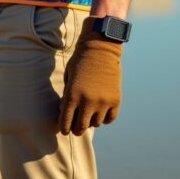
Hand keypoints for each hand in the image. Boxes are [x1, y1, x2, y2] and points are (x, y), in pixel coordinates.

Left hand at [58, 16, 122, 134]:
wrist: (100, 49)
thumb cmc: (80, 61)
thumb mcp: (68, 78)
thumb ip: (67, 96)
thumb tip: (66, 113)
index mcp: (72, 95)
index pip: (65, 122)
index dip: (64, 128)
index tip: (64, 130)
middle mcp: (88, 101)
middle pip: (81, 127)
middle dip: (77, 129)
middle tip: (76, 127)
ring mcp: (103, 102)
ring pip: (96, 123)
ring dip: (91, 121)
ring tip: (90, 114)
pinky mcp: (115, 100)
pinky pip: (110, 119)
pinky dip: (105, 118)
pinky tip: (101, 111)